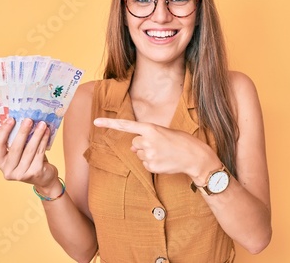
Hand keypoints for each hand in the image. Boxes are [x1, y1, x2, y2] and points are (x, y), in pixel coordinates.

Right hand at [0, 118, 57, 188]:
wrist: (44, 178)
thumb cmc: (30, 161)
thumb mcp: (21, 151)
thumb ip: (17, 139)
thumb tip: (19, 119)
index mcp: (1, 162)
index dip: (4, 131)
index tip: (11, 119)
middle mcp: (8, 170)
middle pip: (15, 147)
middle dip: (23, 131)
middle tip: (29, 120)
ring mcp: (20, 174)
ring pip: (29, 150)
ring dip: (37, 135)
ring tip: (42, 124)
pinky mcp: (34, 173)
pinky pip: (39, 153)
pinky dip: (44, 141)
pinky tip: (47, 133)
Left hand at [93, 117, 215, 176]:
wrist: (194, 157)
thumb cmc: (181, 141)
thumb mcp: (164, 133)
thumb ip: (146, 137)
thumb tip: (132, 148)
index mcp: (151, 128)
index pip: (126, 125)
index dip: (109, 123)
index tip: (96, 122)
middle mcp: (147, 141)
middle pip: (134, 143)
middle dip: (143, 144)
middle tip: (160, 145)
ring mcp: (149, 155)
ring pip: (139, 154)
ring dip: (148, 154)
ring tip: (164, 153)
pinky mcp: (151, 167)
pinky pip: (145, 164)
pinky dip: (152, 163)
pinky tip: (164, 161)